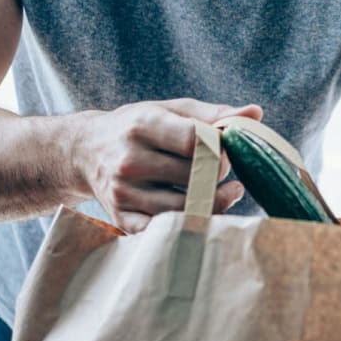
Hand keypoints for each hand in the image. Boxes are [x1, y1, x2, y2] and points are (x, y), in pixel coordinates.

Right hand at [70, 98, 262, 231]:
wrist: (85, 150)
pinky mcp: (122, 218)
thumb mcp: (171, 109)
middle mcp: (130, 160)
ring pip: (186, 208)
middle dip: (219, 174)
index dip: (222, 147)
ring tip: (227, 191)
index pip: (195, 141)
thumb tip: (255, 113)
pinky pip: (166, 231)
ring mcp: (124, 193)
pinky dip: (191, 224)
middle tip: (225, 170)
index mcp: (143, 126)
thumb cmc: (138, 126)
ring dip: (216, 202)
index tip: (228, 148)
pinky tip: (204, 210)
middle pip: (196, 176)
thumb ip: (214, 113)